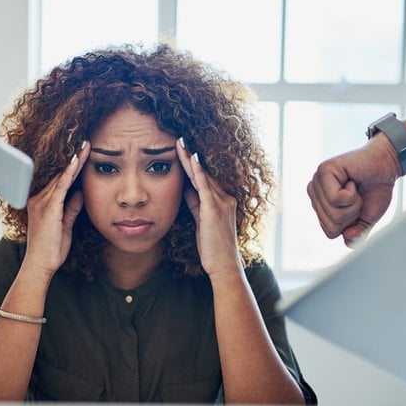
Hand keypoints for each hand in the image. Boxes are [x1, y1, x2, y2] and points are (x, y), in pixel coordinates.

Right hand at [23, 142, 88, 276]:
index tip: (83, 153)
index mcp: (42, 203)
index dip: (72, 166)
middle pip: (60, 174)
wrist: (40, 265)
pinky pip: (61, 186)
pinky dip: (69, 173)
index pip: (59, 180)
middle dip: (74, 158)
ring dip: (74, 161)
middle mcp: (39, 199)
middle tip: (87, 142)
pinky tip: (77, 161)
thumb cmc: (51, 249)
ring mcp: (42, 203)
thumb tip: (80, 193)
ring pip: (61, 176)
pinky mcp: (48, 208)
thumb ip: (71, 208)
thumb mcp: (65, 226)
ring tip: (86, 146)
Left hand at [176, 138, 240, 276]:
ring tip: (180, 143)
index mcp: (223, 202)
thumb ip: (196, 205)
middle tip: (179, 139)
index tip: (182, 151)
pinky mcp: (214, 210)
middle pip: (204, 174)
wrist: (224, 266)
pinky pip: (204, 186)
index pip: (204, 179)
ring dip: (190, 159)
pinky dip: (198, 172)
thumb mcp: (202, 222)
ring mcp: (222, 203)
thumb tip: (186, 191)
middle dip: (190, 157)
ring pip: (203, 176)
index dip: (193, 165)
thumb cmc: (213, 248)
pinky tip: (192, 159)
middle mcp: (225, 199)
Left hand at [307, 136, 400, 246]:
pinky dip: (351, 193)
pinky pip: (336, 199)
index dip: (350, 225)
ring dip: (353, 203)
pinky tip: (352, 181)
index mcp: (320, 207)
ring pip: (334, 213)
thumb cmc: (374, 190)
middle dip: (352, 214)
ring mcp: (317, 182)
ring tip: (354, 188)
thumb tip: (348, 238)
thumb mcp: (366, 220)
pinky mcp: (323, 171)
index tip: (356, 207)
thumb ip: (356, 235)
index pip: (330, 232)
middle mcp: (315, 194)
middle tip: (357, 197)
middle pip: (331, 225)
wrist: (386, 166)